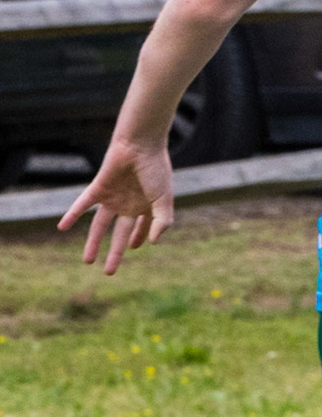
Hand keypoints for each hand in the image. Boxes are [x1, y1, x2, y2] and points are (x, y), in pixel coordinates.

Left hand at [58, 136, 174, 274]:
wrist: (140, 144)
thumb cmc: (156, 169)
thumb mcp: (165, 199)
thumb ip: (162, 222)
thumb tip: (152, 242)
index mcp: (145, 207)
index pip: (140, 230)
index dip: (137, 241)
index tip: (133, 248)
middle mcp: (127, 204)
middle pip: (119, 234)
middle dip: (115, 253)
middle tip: (109, 272)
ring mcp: (112, 198)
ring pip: (99, 225)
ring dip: (93, 243)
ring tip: (87, 261)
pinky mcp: (99, 189)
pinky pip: (82, 205)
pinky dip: (72, 215)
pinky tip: (62, 228)